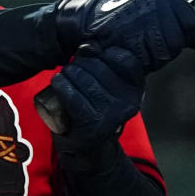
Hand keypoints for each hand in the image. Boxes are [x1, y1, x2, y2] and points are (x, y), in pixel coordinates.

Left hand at [48, 45, 144, 169]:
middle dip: (81, 64)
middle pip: (99, 66)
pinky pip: (73, 97)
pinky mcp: (93, 125)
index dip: (103, 53)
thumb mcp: (108, 86)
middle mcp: (129, 102)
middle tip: (73, 70)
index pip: (123, 58)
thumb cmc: (97, 109)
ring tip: (65, 77)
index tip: (91, 55)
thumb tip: (88, 45)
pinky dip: (62, 86)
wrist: (90, 150)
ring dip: (68, 74)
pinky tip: (57, 83)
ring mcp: (112, 114)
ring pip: (84, 80)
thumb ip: (102, 63)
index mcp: (137, 89)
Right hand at [52, 0, 194, 73]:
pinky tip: (126, 50)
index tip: (158, 34)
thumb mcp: (157, 23)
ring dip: (150, 56)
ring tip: (132, 44)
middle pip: (179, 41)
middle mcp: (158, 1)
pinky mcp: (134, 30)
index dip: (179, 37)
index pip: (191, 24)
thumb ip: (185, 32)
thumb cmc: (122, 25)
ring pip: (166, 52)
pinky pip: (150, 58)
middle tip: (141, 41)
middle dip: (162, 49)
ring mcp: (146, 15)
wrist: (86, 27)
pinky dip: (139, 60)